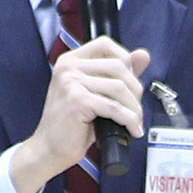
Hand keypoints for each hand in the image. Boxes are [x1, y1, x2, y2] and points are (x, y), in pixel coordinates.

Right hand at [10, 40, 151, 192]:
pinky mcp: (77, 101)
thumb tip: (143, 55)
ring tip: (135, 121)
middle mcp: (68, 67)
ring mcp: (71, 82)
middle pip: (118, 66)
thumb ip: (117, 73)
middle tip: (135, 108)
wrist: (49, 149)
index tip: (131, 80)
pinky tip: (132, 129)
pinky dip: (129, 120)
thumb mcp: (94, 92)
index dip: (125, 59)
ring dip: (134, 107)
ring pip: (119, 87)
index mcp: (70, 61)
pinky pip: (115, 107)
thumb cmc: (70, 124)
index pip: (105, 44)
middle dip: (135, 89)